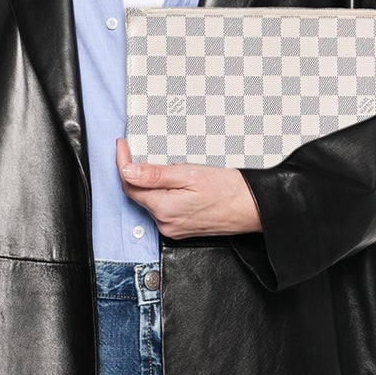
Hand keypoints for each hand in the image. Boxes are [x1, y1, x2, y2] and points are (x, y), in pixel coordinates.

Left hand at [117, 137, 261, 238]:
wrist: (253, 208)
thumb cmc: (228, 190)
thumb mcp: (189, 175)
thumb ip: (155, 175)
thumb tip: (128, 171)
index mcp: (163, 208)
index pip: (130, 185)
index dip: (122, 163)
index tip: (122, 146)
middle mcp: (165, 223)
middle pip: (138, 195)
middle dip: (133, 173)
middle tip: (134, 150)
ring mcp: (173, 228)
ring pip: (150, 202)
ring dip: (148, 184)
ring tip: (156, 165)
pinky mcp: (182, 229)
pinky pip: (163, 210)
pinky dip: (160, 195)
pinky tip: (170, 183)